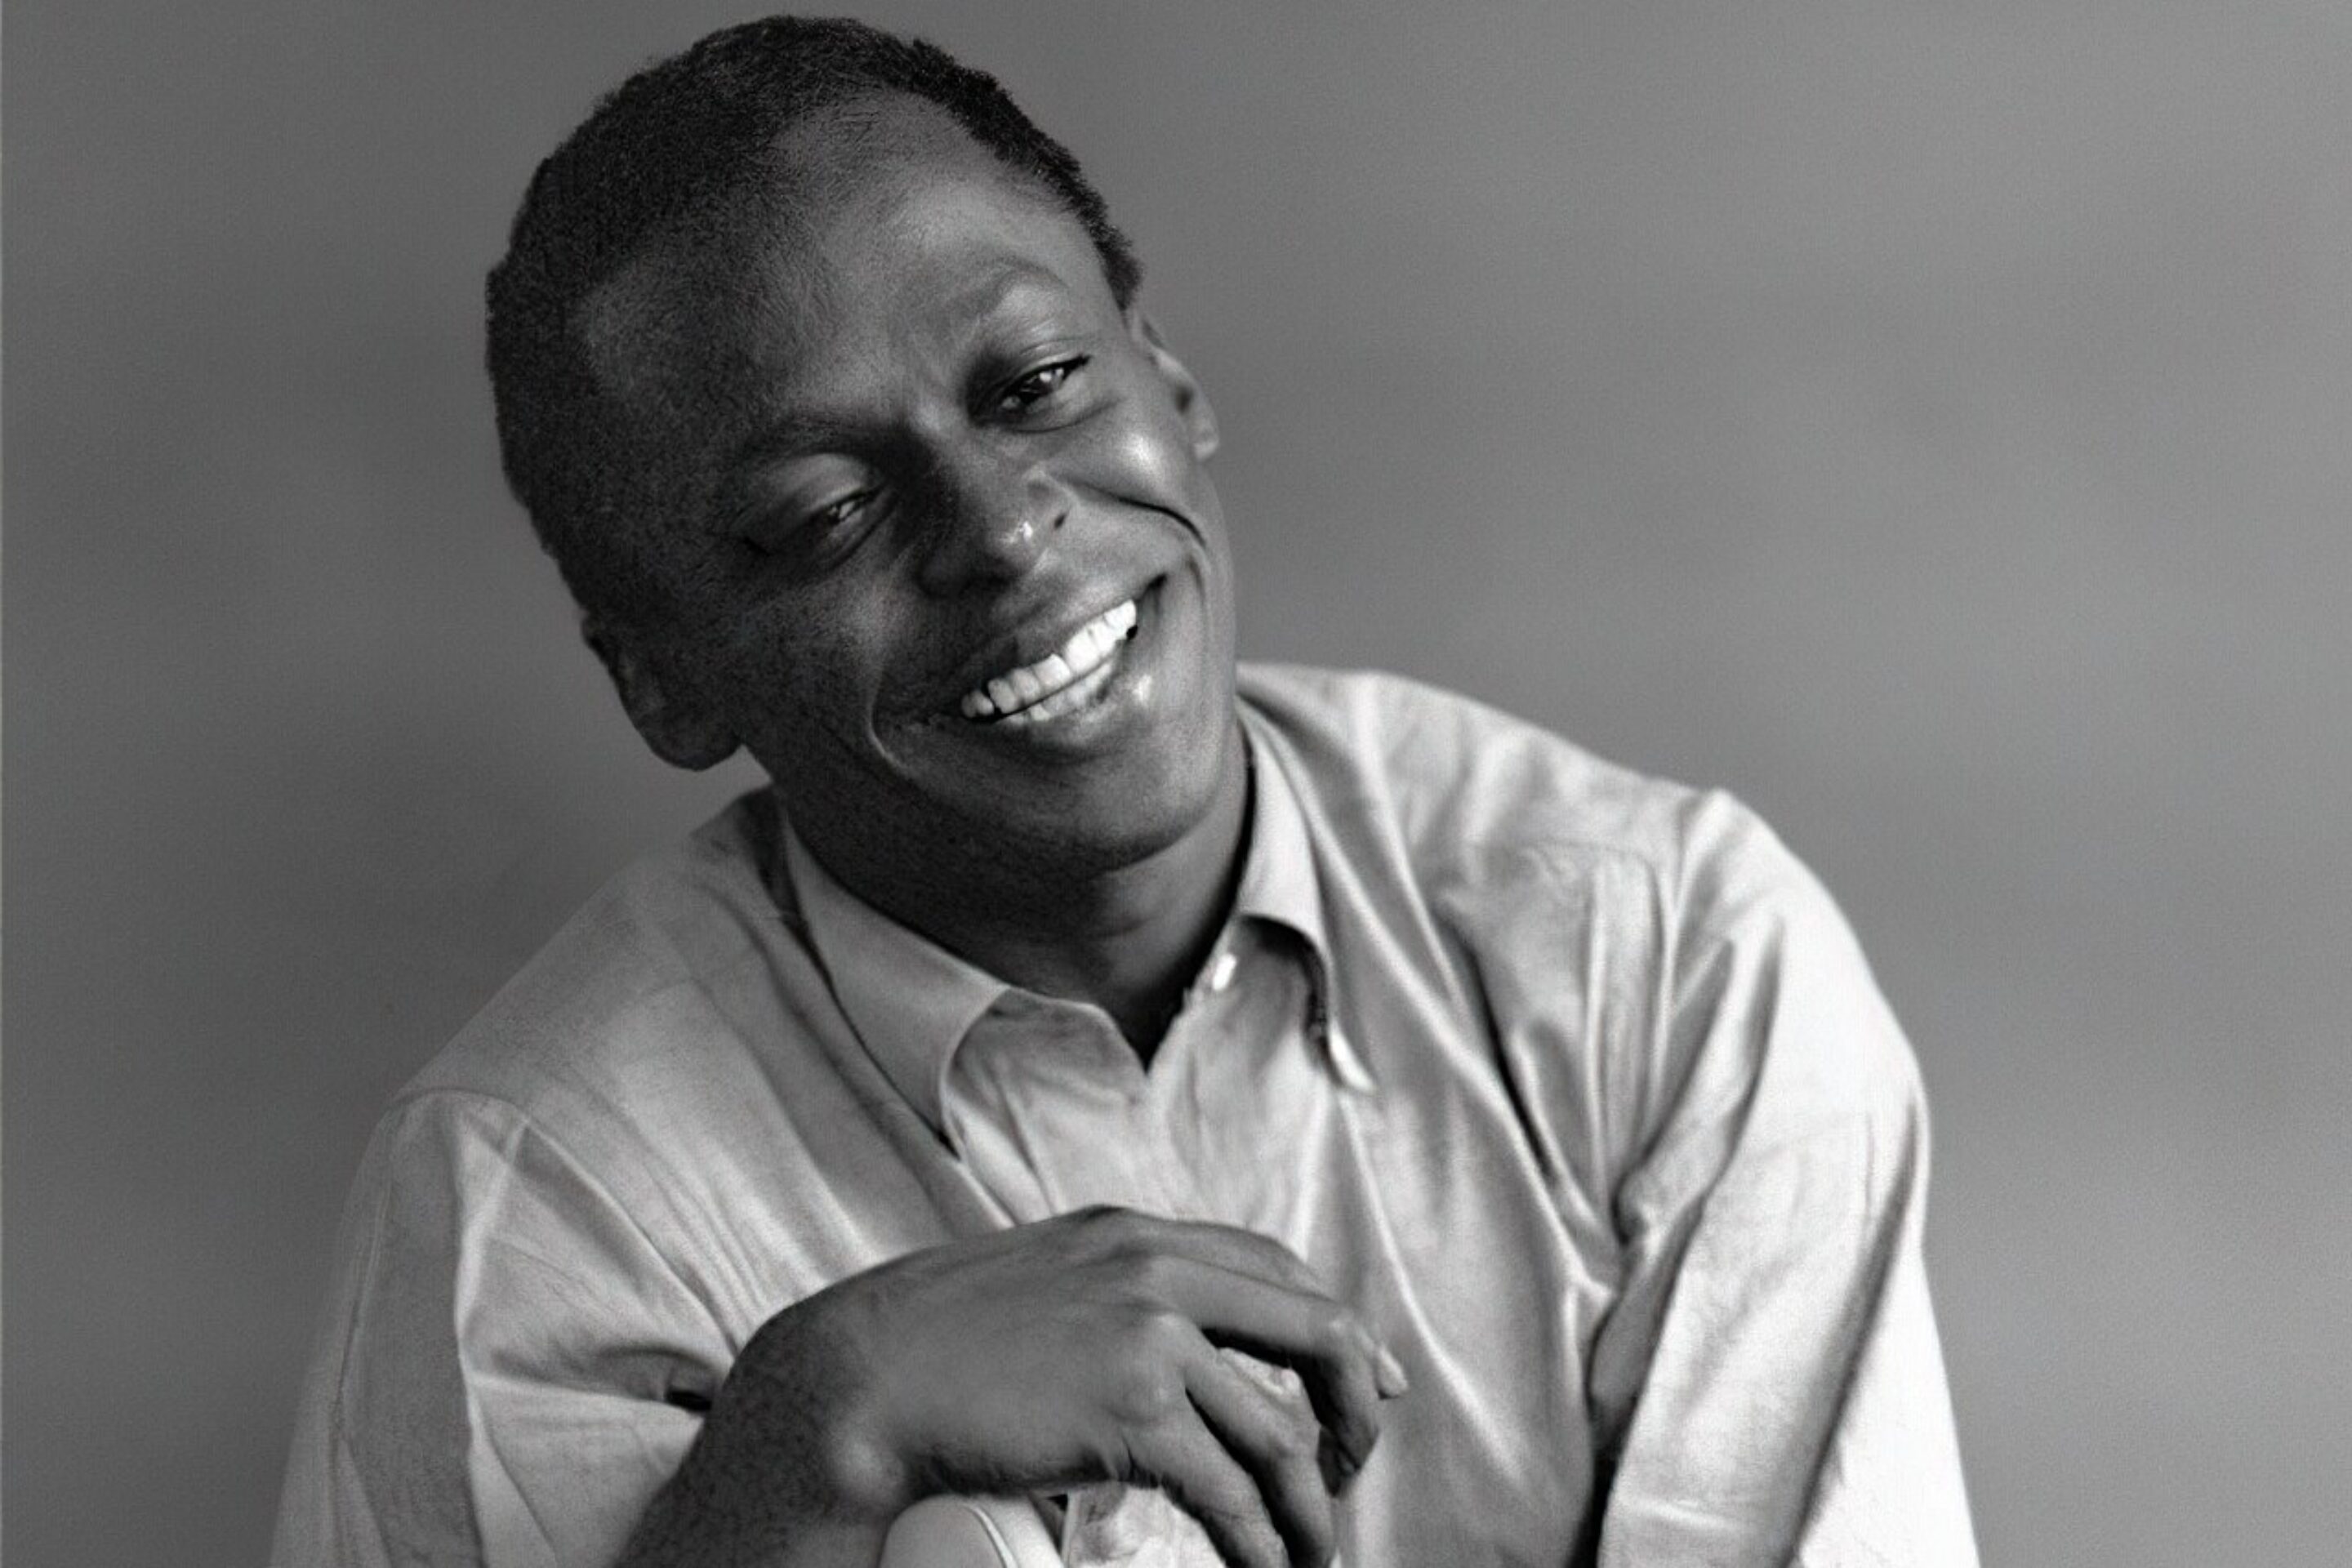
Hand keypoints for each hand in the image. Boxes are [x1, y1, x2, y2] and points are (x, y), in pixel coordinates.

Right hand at [697, 1206, 1407, 1567]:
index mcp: (1132, 1233)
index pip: (1275, 1267)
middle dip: (1355, 1411)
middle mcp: (1153, 1268)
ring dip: (1309, 1508)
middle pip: (1315, 1331)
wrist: (859, 1380)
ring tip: (1310, 1552)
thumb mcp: (1040, 1282)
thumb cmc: (933, 1345)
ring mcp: (1147, 1336)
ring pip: (1278, 1432)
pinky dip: (1261, 1542)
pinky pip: (1231, 1491)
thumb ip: (1112, 1295)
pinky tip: (1264, 1567)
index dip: (1336, 1329)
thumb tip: (1176, 1350)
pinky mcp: (1130, 1412)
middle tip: (1352, 1471)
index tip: (1367, 1382)